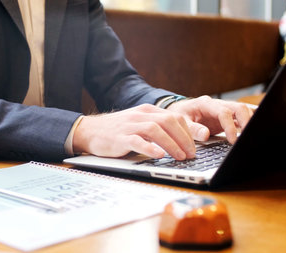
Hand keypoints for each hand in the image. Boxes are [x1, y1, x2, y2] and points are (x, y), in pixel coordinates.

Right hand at [73, 104, 195, 159]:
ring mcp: (130, 126)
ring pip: (156, 130)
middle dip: (184, 139)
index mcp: (147, 111)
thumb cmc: (117, 131)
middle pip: (169, 122)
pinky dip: (150, 148)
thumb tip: (180, 141)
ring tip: (180, 157)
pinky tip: (158, 155)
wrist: (89, 131)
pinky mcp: (120, 138)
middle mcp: (140, 115)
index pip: (174, 117)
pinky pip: (137, 141)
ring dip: (171, 144)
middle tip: (191, 154)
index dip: (189, 131)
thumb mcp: (139, 124)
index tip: (196, 145)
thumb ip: (157, 128)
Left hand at [167, 95, 252, 143]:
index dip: (230, 126)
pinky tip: (249, 135)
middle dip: (247, 121)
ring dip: (249, 122)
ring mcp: (223, 110)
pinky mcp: (226, 118)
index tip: (233, 140)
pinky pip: (240, 119)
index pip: (223, 112)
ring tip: (250, 137)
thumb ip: (192, 128)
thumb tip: (205, 134)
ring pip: (242, 111)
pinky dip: (246, 125)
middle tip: (248, 137)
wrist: (178, 111)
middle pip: (239, 107)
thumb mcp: (181, 122)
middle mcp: (217, 105)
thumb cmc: (179, 115)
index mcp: (206, 104)